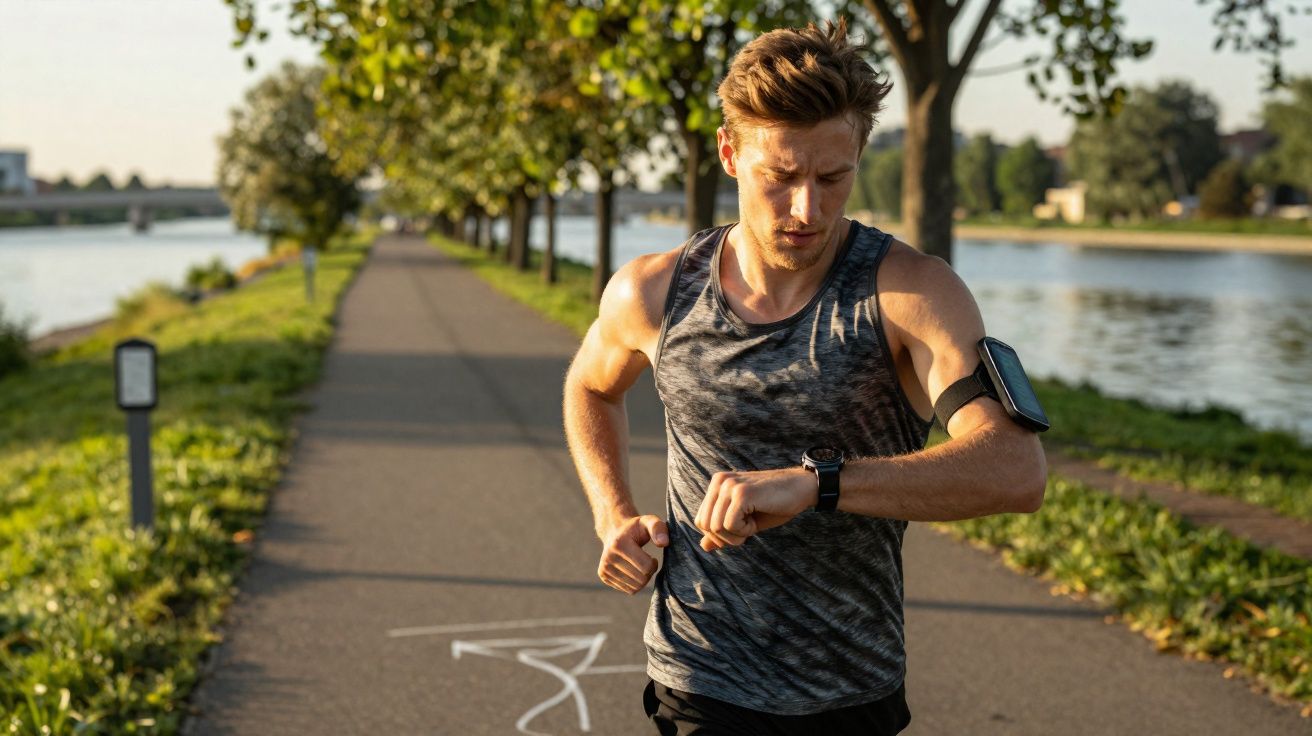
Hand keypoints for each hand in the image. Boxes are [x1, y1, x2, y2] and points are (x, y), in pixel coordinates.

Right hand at [597, 515, 668, 594]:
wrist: (615, 530)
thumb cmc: (636, 528)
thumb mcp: (649, 521)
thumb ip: (659, 529)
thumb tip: (664, 543)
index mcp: (620, 544)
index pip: (646, 567)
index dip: (653, 564)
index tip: (652, 557)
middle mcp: (608, 558)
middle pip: (641, 579)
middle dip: (648, 572)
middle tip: (646, 562)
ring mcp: (604, 568)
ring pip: (635, 587)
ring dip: (642, 579)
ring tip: (640, 566)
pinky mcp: (603, 575)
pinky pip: (628, 590)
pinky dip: (634, 583)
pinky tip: (632, 571)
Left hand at [694, 468, 814, 551]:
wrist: (802, 488)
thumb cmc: (775, 505)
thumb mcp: (745, 521)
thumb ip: (723, 530)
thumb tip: (703, 546)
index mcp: (717, 484)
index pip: (701, 520)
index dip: (719, 535)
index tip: (741, 528)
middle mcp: (719, 482)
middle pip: (705, 525)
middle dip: (726, 538)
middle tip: (747, 529)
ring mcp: (729, 486)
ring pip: (716, 527)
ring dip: (737, 535)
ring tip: (753, 522)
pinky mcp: (741, 494)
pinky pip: (730, 525)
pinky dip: (745, 531)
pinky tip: (757, 520)